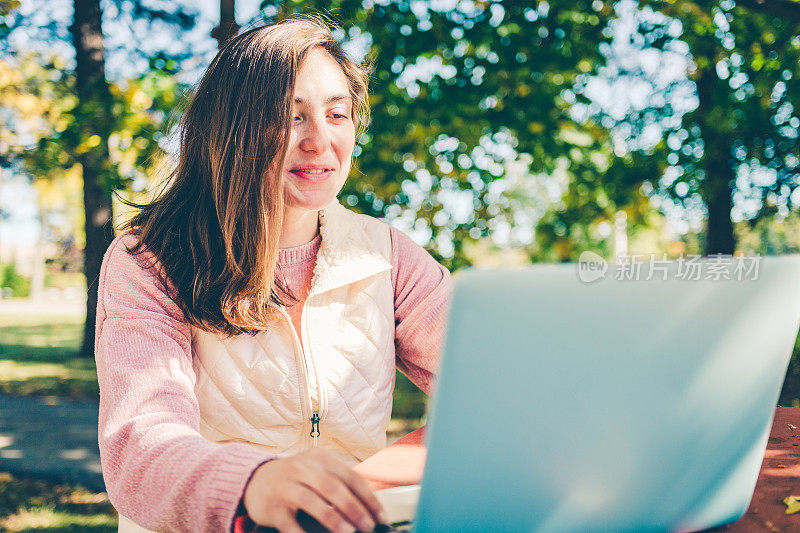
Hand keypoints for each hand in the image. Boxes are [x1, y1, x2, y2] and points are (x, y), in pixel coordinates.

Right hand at [243, 448, 386, 532]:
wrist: (254, 479)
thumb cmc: (295, 478)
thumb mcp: (317, 471)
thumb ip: (339, 483)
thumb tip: (368, 507)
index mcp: (319, 458)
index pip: (350, 477)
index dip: (368, 497)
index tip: (380, 515)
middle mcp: (302, 468)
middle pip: (333, 487)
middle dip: (354, 508)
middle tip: (367, 526)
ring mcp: (285, 487)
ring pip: (312, 501)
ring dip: (333, 518)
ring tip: (348, 532)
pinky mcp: (272, 507)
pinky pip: (290, 523)